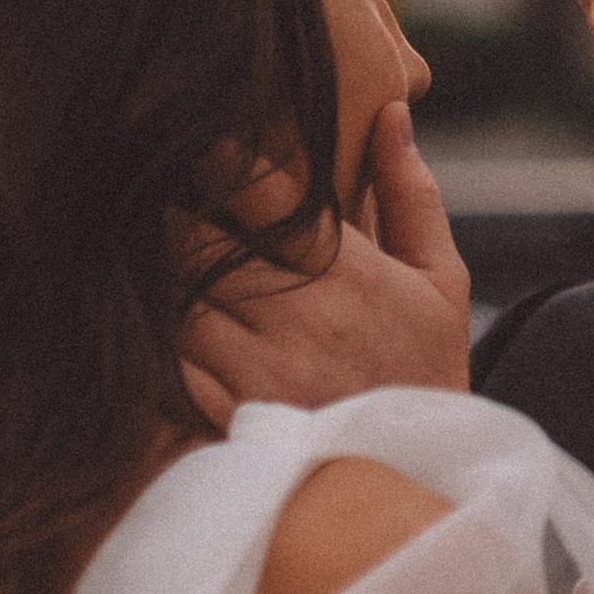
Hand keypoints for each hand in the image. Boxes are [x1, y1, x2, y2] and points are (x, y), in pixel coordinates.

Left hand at [180, 105, 471, 423]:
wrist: (419, 483)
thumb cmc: (427, 372)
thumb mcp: (440, 282)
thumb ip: (411, 194)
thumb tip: (392, 110)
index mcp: (348, 269)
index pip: (260, 191)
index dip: (216, 161)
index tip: (195, 141)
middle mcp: (300, 314)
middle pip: (196, 241)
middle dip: (173, 220)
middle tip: (153, 201)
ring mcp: (260, 368)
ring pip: (173, 300)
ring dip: (160, 283)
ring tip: (152, 267)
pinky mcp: (228, 416)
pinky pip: (166, 363)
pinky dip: (158, 344)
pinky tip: (161, 333)